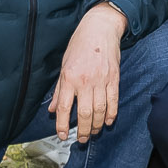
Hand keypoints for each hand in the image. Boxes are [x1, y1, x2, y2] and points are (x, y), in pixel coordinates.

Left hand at [48, 2, 128, 142]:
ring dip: (97, 125)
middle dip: (83, 131)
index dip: (63, 125)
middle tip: (82, 139)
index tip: (62, 136)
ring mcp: (101, 80)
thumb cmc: (79, 44)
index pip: (65, 108)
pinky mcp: (114, 78)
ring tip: (94, 132)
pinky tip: (108, 121)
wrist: (100, 28)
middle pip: (85, 113)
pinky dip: (111, 114)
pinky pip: (113, 101)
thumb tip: (53, 109)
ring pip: (100, 111)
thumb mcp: (64, 65)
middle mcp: (85, 81)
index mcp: (69, 77)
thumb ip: (59, 90)